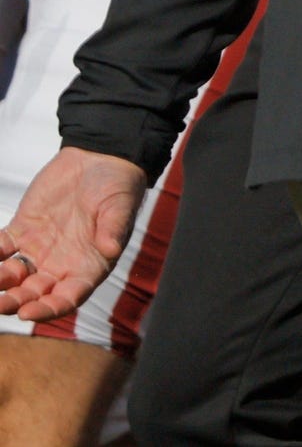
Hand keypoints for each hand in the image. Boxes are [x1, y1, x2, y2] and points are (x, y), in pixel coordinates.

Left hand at [0, 148, 146, 321]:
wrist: (99, 158)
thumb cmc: (118, 186)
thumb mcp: (120, 206)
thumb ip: (114, 228)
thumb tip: (111, 249)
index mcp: (88, 266)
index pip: (67, 298)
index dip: (47, 309)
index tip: (27, 313)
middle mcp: (61, 264)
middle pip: (35, 292)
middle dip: (16, 302)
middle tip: (0, 304)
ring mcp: (39, 249)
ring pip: (14, 276)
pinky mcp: (22, 231)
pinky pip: (1, 249)